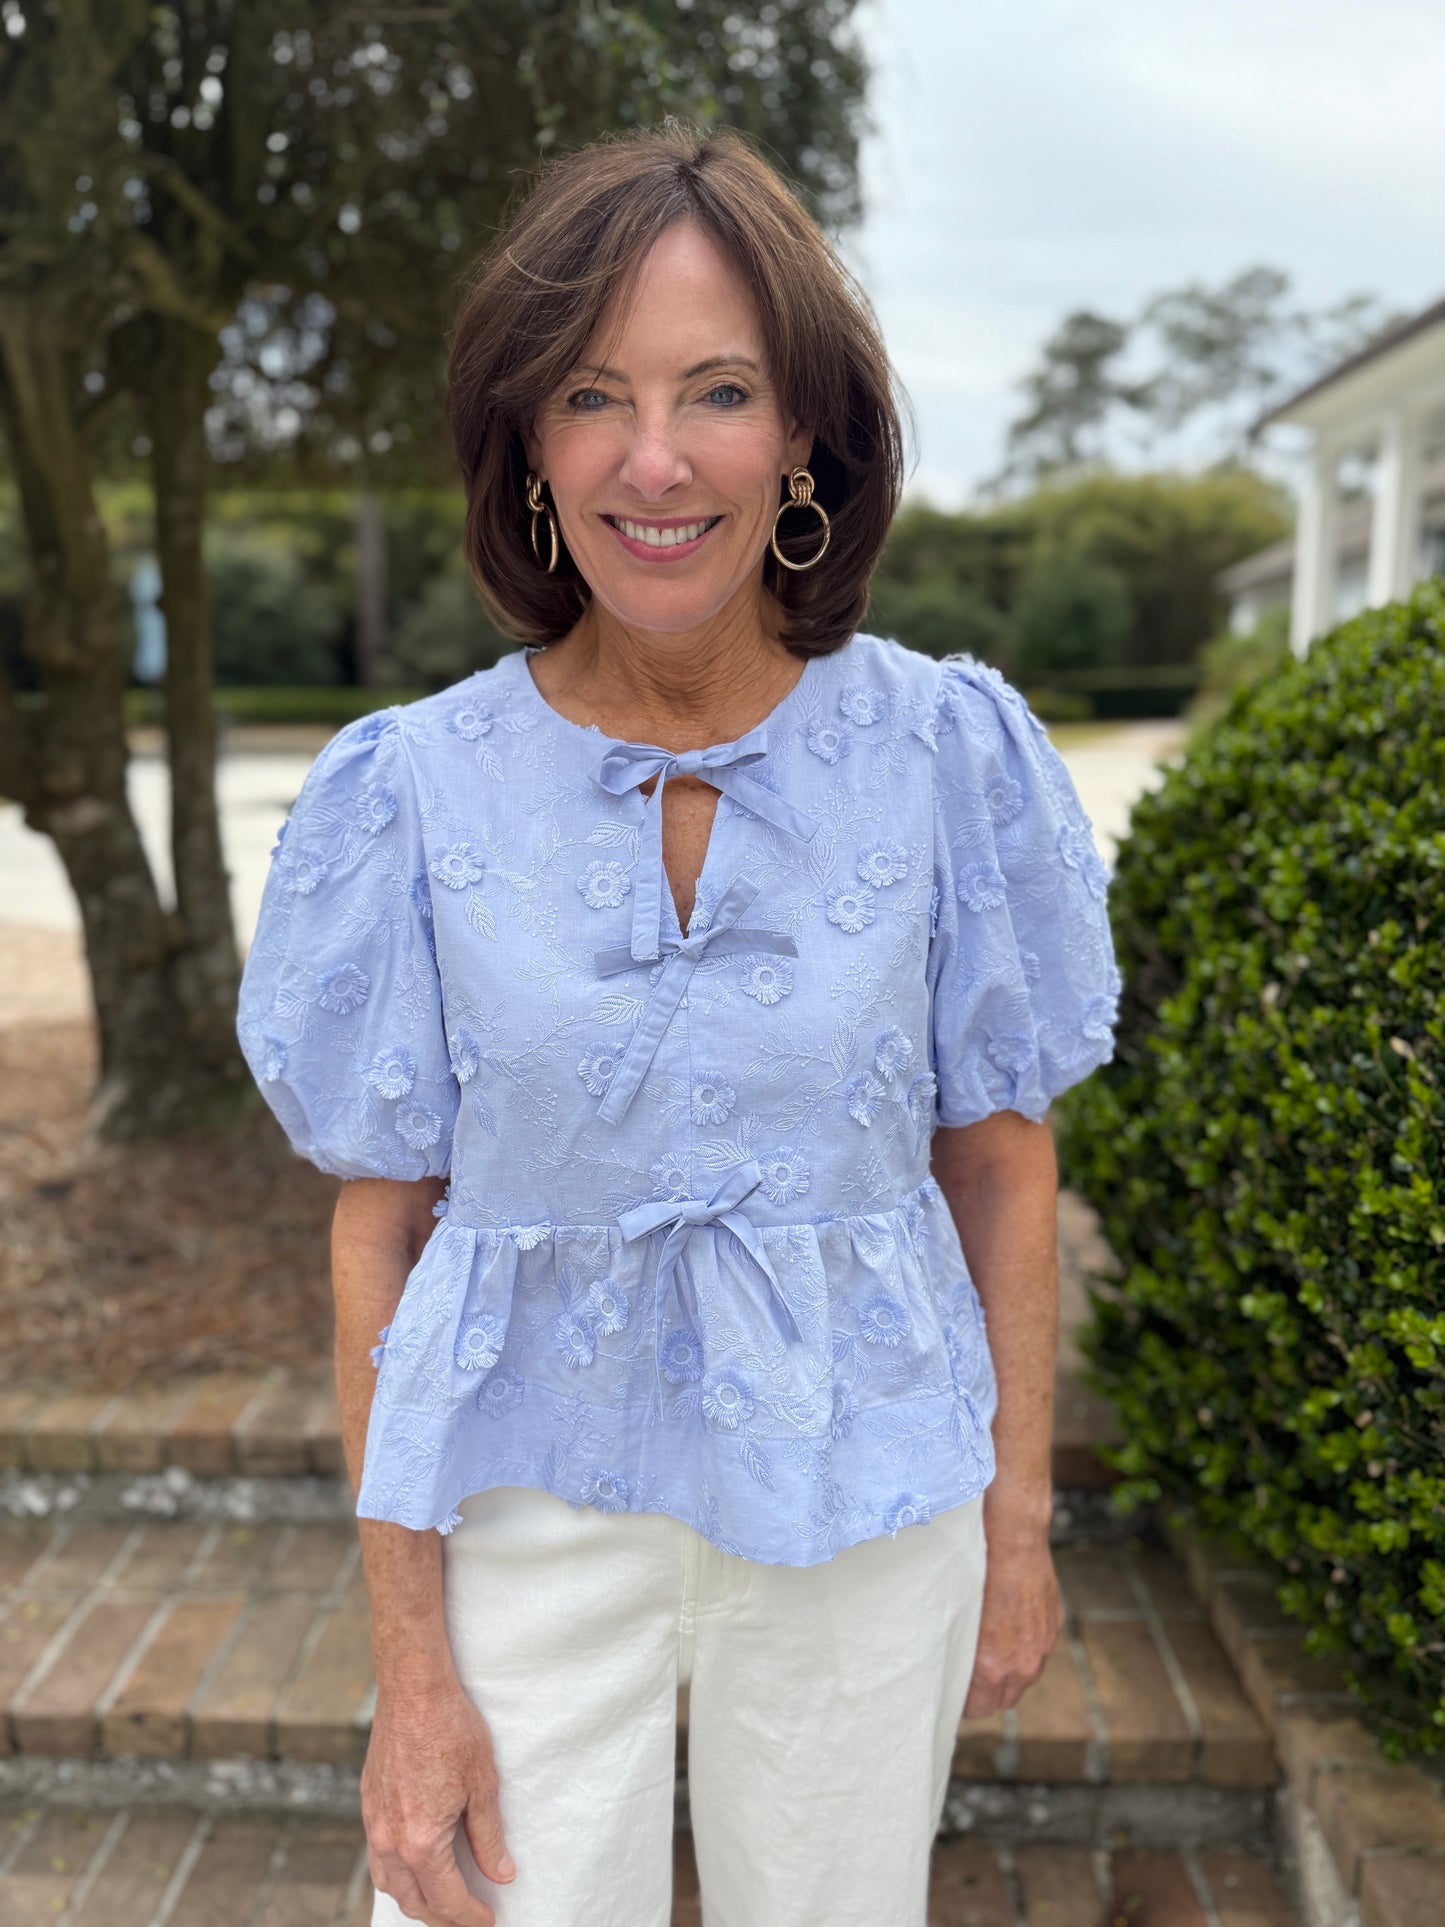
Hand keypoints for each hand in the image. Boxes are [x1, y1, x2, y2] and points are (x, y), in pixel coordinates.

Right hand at [362, 1678, 516, 1926]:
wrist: (413, 1690)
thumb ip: (489, 1837)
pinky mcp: (369, 1803)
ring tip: (441, 1901)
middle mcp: (390, 1840)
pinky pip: (378, 1857)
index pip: (446, 1898)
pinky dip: (396, 1874)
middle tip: (467, 1918)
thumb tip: (501, 1874)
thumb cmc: (451, 1730)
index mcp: (421, 1841)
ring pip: (389, 1883)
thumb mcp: (483, 1785)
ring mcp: (374, 1822)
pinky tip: (413, 1865)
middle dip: (441, 1917)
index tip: (488, 1921)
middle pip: (413, 1900)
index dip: (469, 1916)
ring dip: (415, 1899)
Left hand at [963, 1517, 1062, 1719]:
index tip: (953, 1688)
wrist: (1013, 1537)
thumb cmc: (975, 1571)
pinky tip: (1009, 1626)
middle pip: (1004, 1700)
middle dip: (987, 1691)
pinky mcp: (1054, 1626)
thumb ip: (956, 1650)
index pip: (979, 1709)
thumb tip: (944, 1667)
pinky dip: (1025, 1647)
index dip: (964, 1701)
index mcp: (994, 1667)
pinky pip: (1038, 1652)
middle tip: (967, 1672)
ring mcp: (1042, 1645)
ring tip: (988, 1649)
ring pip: (1024, 1678)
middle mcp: (1023, 1663)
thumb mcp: (955, 1615)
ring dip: (1008, 1671)